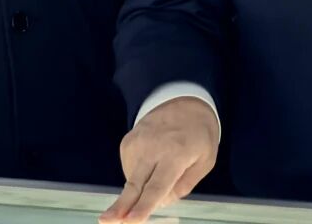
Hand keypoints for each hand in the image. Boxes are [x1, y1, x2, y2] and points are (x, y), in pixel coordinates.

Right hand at [99, 96, 218, 223]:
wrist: (183, 100)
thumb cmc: (198, 135)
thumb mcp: (205, 161)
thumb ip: (185, 185)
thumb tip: (160, 203)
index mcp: (176, 154)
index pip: (158, 186)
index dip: (144, 206)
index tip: (131, 220)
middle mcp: (152, 148)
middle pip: (135, 184)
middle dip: (120, 206)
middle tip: (106, 221)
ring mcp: (137, 142)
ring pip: (131, 180)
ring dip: (140, 190)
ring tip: (161, 169)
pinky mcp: (127, 141)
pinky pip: (129, 169)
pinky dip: (138, 175)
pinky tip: (151, 164)